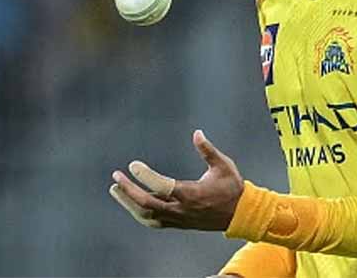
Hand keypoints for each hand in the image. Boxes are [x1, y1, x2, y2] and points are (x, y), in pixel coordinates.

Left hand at [109, 129, 243, 230]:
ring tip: (115, 189)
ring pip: (147, 216)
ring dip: (129, 203)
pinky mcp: (178, 223)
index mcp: (192, 194)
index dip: (145, 176)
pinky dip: (139, 213)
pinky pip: (153, 222)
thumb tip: (197, 133)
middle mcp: (182, 209)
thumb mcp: (224, 165)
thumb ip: (208, 150)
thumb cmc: (232, 187)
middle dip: (129, 191)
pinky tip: (130, 202)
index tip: (132, 165)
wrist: (240, 215)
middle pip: (148, 204)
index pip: (161, 186)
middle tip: (116, 177)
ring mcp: (179, 219)